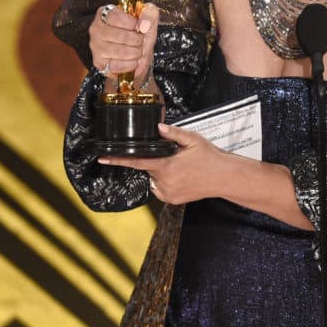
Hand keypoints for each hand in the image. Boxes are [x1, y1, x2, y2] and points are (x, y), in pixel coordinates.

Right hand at [89, 3, 159, 84]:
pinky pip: (116, 66)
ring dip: (135, 53)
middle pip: (120, 36)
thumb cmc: (139, 31)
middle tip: (140, 41)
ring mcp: (95, 46)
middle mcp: (96, 29)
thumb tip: (144, 25)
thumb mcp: (149, 16)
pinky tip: (133, 60)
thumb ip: (149, 14)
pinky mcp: (99, 62)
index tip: (138, 27)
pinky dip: (130, 64)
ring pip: (120, 52)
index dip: (132, 23)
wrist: (139, 50)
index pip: (116, 17)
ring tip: (137, 50)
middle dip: (137, 40)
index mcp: (105, 13)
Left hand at [98, 124, 225, 204]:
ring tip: (182, 170)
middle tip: (177, 158)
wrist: (224, 178)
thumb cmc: (209, 157)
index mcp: (166, 165)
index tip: (102, 158)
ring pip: (154, 179)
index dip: (117, 160)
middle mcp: (164, 181)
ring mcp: (167, 193)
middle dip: (158, 162)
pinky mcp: (172, 200)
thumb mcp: (193, 140)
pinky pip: (160, 189)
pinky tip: (181, 179)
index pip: (136, 161)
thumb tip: (158, 126)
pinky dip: (166, 183)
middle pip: (149, 168)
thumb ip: (173, 133)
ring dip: (162, 173)